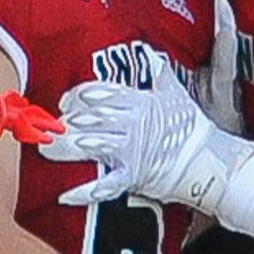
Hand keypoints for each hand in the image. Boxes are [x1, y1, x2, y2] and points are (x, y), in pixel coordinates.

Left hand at [42, 49, 253, 212]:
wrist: (207, 159)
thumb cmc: (190, 125)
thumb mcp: (175, 93)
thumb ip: (160, 74)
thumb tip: (154, 57)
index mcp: (138, 102)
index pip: (100, 93)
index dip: (78, 96)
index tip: (65, 101)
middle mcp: (131, 124)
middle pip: (90, 118)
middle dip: (66, 121)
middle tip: (49, 125)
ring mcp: (131, 151)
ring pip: (92, 146)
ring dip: (67, 149)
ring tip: (46, 150)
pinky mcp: (133, 176)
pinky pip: (106, 185)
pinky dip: (85, 192)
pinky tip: (64, 196)